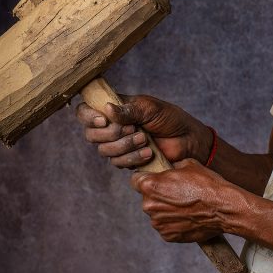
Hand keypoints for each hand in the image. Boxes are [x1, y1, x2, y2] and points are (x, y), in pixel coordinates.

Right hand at [75, 94, 213, 169]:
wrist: (187, 140)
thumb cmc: (170, 119)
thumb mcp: (150, 109)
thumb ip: (128, 109)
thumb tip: (107, 109)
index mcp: (115, 109)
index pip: (85, 111)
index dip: (88, 116)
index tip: (103, 120)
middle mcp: (112, 127)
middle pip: (90, 134)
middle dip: (111, 134)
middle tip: (133, 129)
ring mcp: (119, 145)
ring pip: (104, 151)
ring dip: (124, 146)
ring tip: (144, 139)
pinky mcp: (128, 160)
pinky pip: (118, 163)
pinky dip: (132, 157)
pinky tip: (148, 152)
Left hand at [130, 161, 236, 241]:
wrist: (224, 208)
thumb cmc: (207, 185)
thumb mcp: (188, 164)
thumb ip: (171, 167)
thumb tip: (168, 168)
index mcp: (150, 185)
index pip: (136, 180)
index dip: (146, 178)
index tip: (156, 180)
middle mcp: (149, 206)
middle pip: (147, 198)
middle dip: (159, 196)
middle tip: (178, 194)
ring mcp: (158, 223)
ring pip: (157, 214)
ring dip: (166, 210)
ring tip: (186, 206)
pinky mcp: (168, 236)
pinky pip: (166, 227)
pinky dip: (174, 223)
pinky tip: (188, 217)